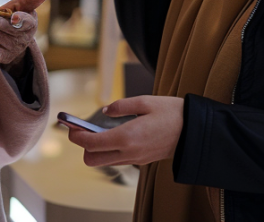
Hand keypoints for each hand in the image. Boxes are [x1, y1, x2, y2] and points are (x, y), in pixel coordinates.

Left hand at [0, 0, 47, 72]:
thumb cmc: (17, 14)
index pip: (26, 22)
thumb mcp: (23, 5)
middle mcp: (24, 38)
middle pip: (7, 29)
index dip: (20, 19)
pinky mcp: (5, 57)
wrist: (12, 35)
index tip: (14, 17)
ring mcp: (14, 48)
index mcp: (30, 23)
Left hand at [60, 96, 183, 166]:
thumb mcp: (145, 101)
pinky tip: (110, 135)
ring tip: (92, 130)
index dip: (77, 136)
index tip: (69, 127)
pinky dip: (108, 150)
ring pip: (104, 162)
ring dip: (94, 149)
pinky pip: (117, 160)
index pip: (92, 143)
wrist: (193, 131)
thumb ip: (121, 106)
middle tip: (79, 129)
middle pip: (93, 159)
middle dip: (82, 145)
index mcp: (127, 137)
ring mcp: (135, 159)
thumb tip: (105, 111)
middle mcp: (129, 152)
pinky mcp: (141, 160)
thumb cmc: (171, 113)